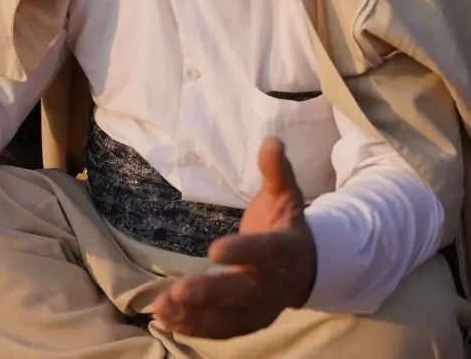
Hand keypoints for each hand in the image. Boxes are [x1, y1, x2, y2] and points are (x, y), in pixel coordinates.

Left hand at [152, 137, 316, 338]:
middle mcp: (277, 284)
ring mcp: (264, 309)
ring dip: (197, 317)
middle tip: (180, 290)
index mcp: (288, 250)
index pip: (266, 252)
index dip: (243, 252)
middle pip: (247, 294)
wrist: (307, 266)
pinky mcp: (249, 322)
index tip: (213, 250)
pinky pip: (222, 330)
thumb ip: (276, 171)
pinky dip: (196, 328)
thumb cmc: (285, 224)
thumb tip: (272, 140)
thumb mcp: (286, 195)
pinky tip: (166, 320)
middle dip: (213, 294)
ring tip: (163, 309)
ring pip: (231, 319)